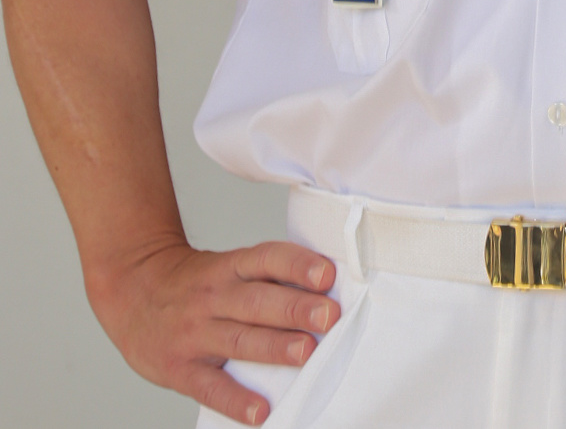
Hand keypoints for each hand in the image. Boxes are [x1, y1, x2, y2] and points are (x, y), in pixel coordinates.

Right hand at [86, 235, 341, 423]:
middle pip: (257, 300)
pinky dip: (235, 399)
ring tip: (306, 351)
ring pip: (239, 339)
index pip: (266, 258)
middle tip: (329, 315)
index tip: (327, 273)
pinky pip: (209, 386)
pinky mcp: (179, 368)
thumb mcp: (225, 266)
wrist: (131, 288)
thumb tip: (323, 293)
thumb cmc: (194, 283)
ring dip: (274, 346)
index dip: (297, 264)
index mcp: (229, 267)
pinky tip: (260, 410)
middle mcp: (213, 296)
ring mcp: (194, 333)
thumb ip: (265, 279)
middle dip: (295, 307)